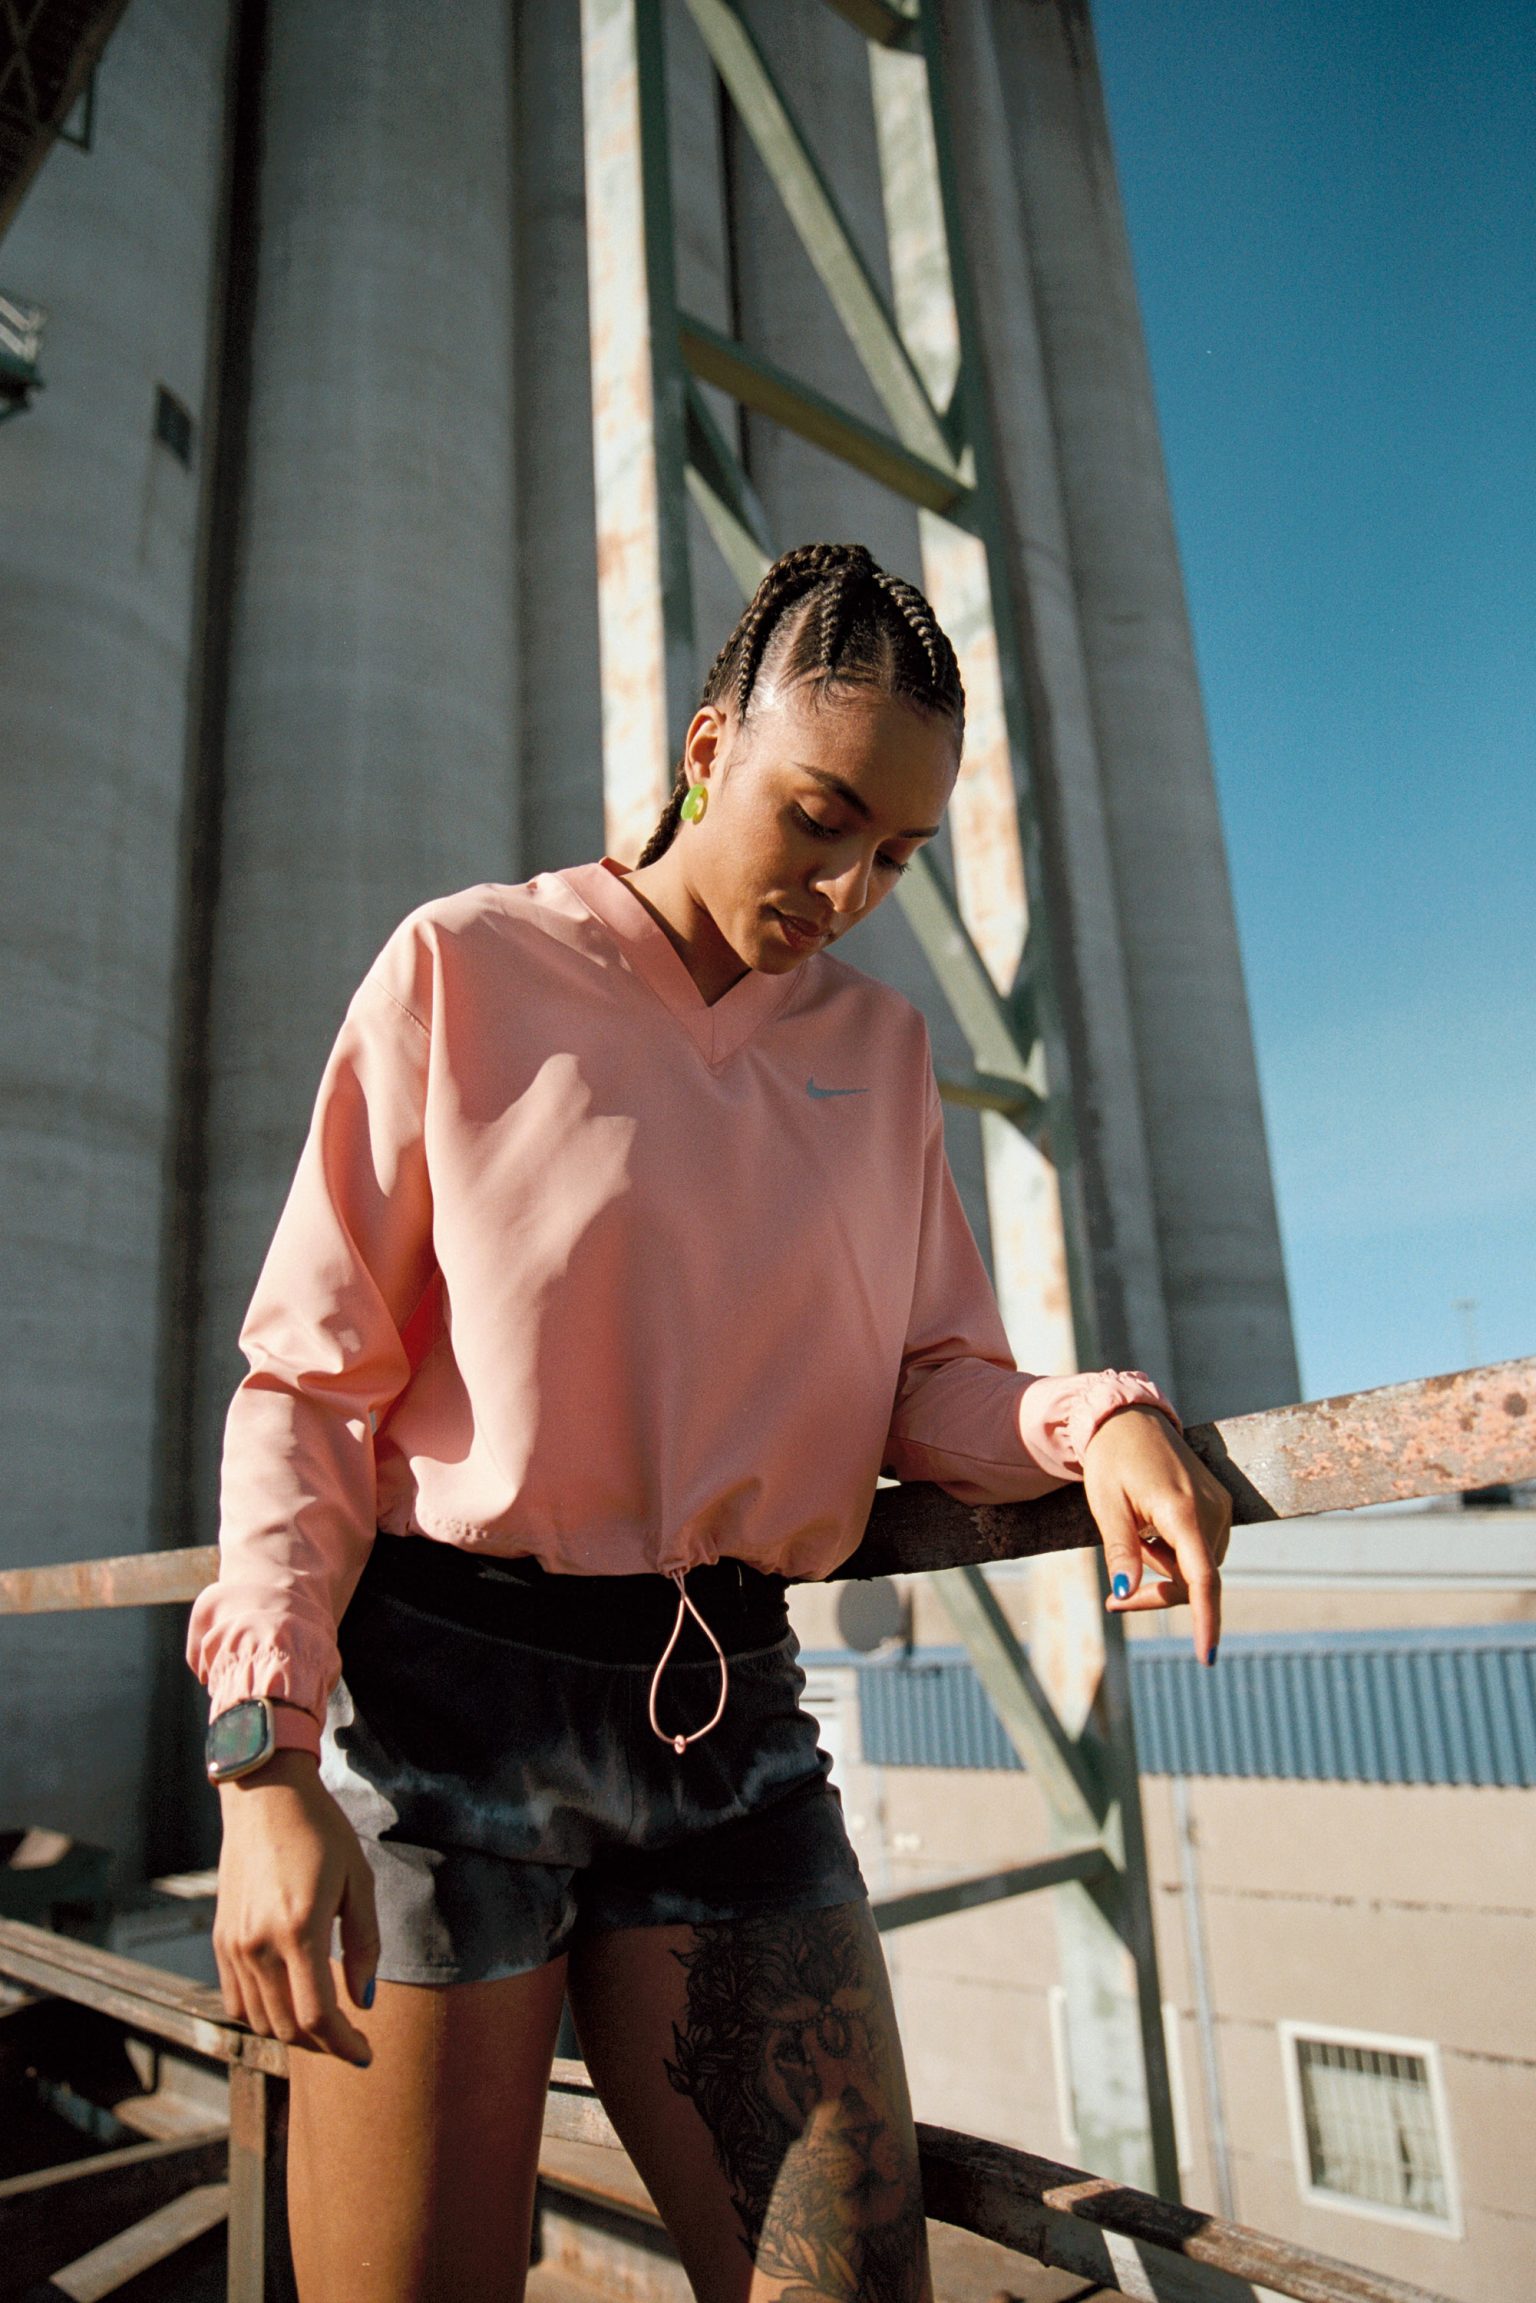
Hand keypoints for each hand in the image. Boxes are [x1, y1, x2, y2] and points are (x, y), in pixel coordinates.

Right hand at [213, 1750, 379, 2063]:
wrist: (265, 1796)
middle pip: (287, 2027)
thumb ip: (364, 1944)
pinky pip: (235, 2000)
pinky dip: (261, 2015)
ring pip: (259, 2020)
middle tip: (350, 2042)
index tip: (365, 2053)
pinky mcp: (219, 1939)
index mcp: (298, 1929)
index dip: (344, 2044)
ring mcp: (233, 1944)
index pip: (317, 2015)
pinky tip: (287, 2002)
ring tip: (323, 2024)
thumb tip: (362, 2000)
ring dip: (293, 2033)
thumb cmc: (321, 1831)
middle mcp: (258, 1944)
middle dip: (323, 2044)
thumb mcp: (358, 1881)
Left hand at [1081, 1406, 1231, 1663]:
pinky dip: (1174, 1553)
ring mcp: (1220, 1506)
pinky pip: (1200, 1549)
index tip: (1207, 1656)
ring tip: (1132, 1534)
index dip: (1206, 1620)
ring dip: (1165, 1570)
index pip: (1202, 1579)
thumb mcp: (1106, 1507)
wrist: (1129, 1418)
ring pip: (1197, 1568)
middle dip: (1157, 1593)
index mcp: (1182, 1511)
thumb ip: (1120, 1553)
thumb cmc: (1112, 1460)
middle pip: (1195, 1581)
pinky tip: (1148, 1528)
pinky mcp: (1219, 1505)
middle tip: (1113, 1601)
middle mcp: (1212, 1510)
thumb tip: (1125, 1594)